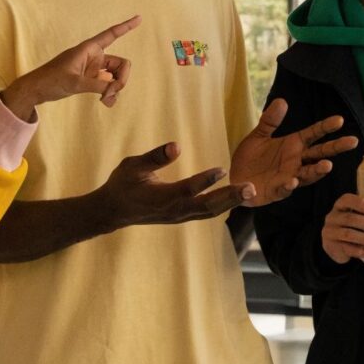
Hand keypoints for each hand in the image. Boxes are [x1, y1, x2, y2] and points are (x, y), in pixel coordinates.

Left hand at [3, 16, 139, 118]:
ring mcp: (94, 69)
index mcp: (89, 49)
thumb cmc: (51, 79)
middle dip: (121, 79)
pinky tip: (106, 102)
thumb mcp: (75, 82)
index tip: (139, 18)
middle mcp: (94, 57)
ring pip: (116, 76)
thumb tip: (115, 89)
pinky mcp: (91, 79)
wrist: (37, 89)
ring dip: (115, 89)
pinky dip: (110, 93)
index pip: (111, 34)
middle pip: (121, 64)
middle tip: (112, 92)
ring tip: (107, 100)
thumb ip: (98, 85)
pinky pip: (108, 85)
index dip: (126, 26)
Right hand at [92, 142, 248, 227]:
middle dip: (230, 197)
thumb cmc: (122, 185)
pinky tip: (234, 198)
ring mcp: (179, 217)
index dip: (205, 180)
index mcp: (161, 198)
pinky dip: (222, 206)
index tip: (222, 169)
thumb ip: (154, 157)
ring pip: (210, 212)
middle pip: (207, 206)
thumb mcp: (133, 166)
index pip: (187, 189)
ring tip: (249, 192)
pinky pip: (205, 213)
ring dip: (230, 202)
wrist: (113, 211)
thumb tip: (175, 145)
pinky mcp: (181, 217)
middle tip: (250, 189)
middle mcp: (174, 211)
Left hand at [232, 100, 358, 206]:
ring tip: (327, 165)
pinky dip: (289, 186)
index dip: (326, 127)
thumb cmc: (251, 158)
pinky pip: (285, 189)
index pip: (314, 134)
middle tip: (352, 141)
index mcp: (293, 145)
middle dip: (336, 148)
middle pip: (319, 154)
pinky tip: (292, 181)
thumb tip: (282, 101)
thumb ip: (270, 120)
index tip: (340, 120)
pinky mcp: (277, 191)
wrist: (234, 179)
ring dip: (317, 171)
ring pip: (308, 174)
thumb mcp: (259, 135)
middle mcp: (295, 161)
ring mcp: (289, 177)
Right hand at [321, 193, 363, 263]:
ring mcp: (330, 233)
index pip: (347, 200)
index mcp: (340, 207)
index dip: (360, 203)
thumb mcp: (356, 218)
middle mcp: (333, 218)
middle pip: (351, 219)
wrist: (336, 246)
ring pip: (349, 234)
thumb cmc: (351, 228)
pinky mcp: (332, 247)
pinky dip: (360, 251)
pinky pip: (347, 249)